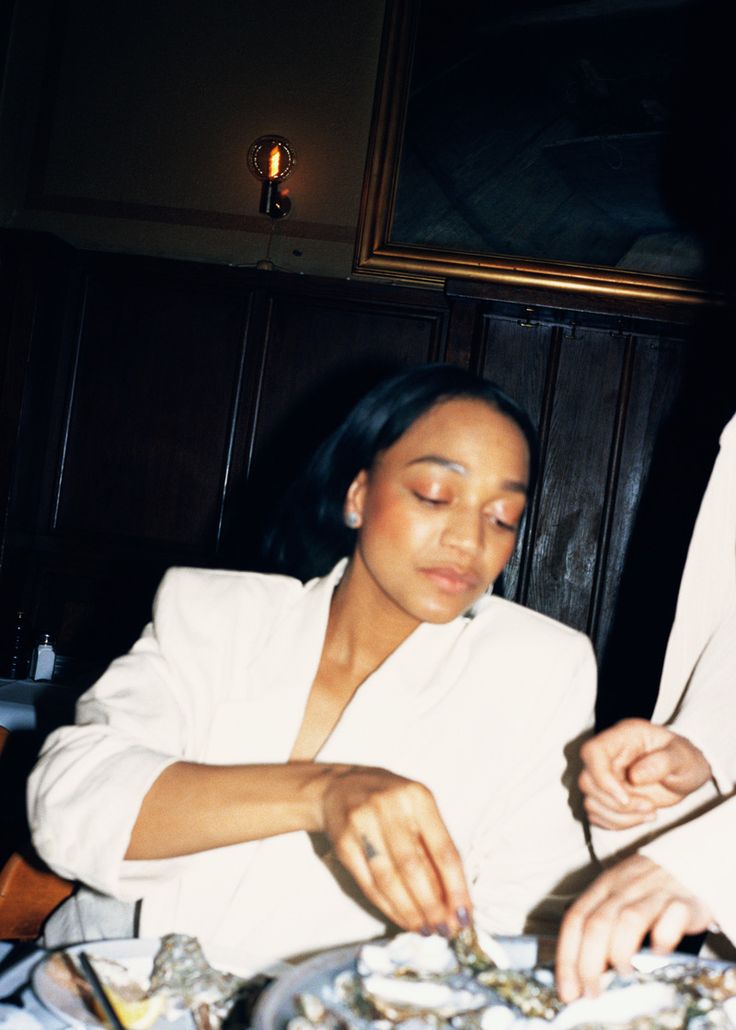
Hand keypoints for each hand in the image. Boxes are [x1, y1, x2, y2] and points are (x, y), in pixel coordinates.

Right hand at [321, 765, 471, 933]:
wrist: (339, 787)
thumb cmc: (390, 802)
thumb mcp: (417, 811)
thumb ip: (433, 849)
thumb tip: (451, 901)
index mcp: (418, 797)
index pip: (443, 849)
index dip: (456, 888)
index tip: (464, 916)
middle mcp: (389, 806)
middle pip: (413, 867)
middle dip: (432, 906)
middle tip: (444, 930)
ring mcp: (362, 823)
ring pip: (388, 879)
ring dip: (409, 911)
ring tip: (425, 929)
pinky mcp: (343, 842)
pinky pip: (369, 882)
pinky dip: (388, 906)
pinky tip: (402, 918)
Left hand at [555, 854, 712, 1001]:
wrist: (693, 862)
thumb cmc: (650, 888)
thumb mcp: (620, 897)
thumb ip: (603, 926)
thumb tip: (583, 974)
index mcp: (604, 886)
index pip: (575, 919)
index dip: (568, 957)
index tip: (568, 990)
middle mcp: (625, 887)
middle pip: (598, 924)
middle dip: (589, 964)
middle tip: (592, 993)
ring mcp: (654, 891)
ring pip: (628, 921)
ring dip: (621, 953)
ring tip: (623, 974)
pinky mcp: (684, 901)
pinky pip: (671, 918)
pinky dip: (663, 938)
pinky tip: (659, 955)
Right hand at [579, 719, 711, 828]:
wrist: (686, 773)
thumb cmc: (685, 759)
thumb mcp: (684, 757)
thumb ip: (663, 762)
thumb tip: (635, 776)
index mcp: (623, 737)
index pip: (593, 752)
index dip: (601, 777)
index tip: (625, 797)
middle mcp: (608, 756)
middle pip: (587, 781)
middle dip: (617, 804)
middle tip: (650, 806)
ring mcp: (605, 776)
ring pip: (591, 802)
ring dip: (620, 817)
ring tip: (650, 813)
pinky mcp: (606, 796)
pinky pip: (598, 815)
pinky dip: (618, 823)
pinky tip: (641, 817)